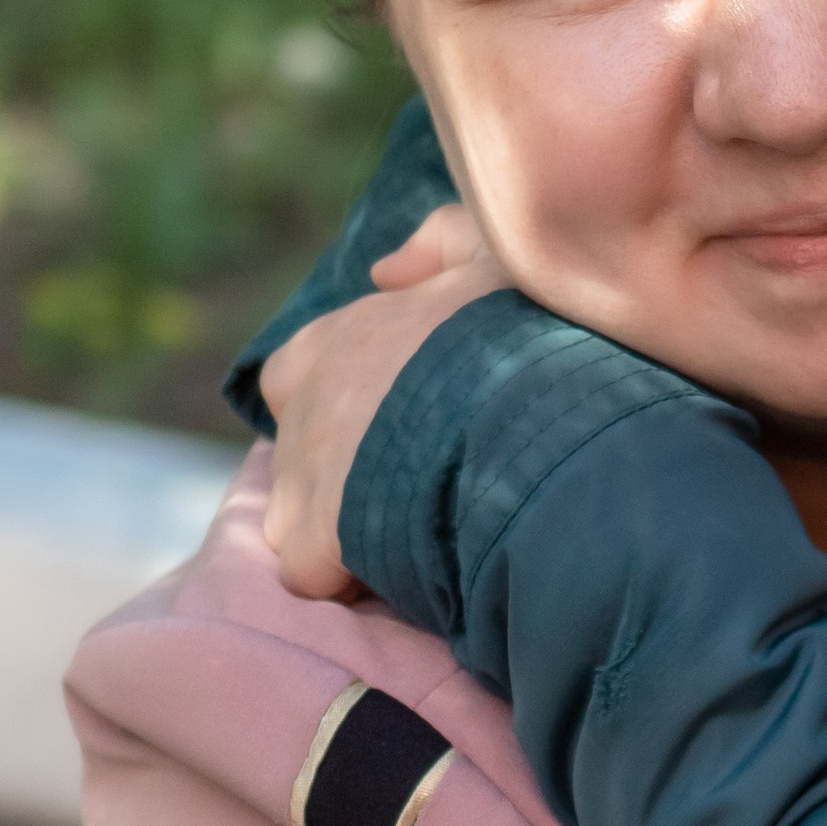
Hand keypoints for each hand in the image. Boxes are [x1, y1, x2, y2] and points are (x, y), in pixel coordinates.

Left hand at [261, 202, 506, 599]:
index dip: (345, 409)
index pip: (300, 375)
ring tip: (410, 546)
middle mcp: (308, 397)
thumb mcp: (499, 257)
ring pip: (290, 518)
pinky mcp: (319, 533)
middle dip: (339, 480)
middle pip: (296, 455)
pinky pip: (307, 574)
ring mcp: (306, 468)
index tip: (401, 432)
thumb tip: (385, 271)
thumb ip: (443, 243)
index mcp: (343, 334)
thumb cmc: (531, 331)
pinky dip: (347, 582)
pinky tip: (405, 580)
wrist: (536, 409)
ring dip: (338, 535)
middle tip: (414, 495)